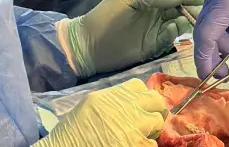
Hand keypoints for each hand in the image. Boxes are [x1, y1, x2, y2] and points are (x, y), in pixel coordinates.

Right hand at [37, 78, 168, 146]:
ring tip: (137, 138)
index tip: (139, 106)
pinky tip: (133, 146)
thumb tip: (128, 101)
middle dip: (153, 111)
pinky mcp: (136, 144)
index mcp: (113, 95)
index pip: (139, 86)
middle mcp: (127, 106)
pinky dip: (145, 145)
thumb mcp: (90, 104)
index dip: (141, 97)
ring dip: (149, 131)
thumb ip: (112, 100)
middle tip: (146, 122)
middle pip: (156, 101)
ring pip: (157, 123)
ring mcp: (134, 126)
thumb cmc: (71, 131)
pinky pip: (152, 144)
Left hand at [60, 0, 205, 76]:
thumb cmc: (105, 15)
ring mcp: (157, 30)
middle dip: (195, 8)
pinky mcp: (154, 46)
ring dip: (189, 21)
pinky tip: (175, 29)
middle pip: (182, 9)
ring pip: (180, 24)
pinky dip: (175, 33)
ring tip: (200, 20)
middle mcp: (158, 14)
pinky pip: (170, 38)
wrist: (87, 44)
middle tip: (211, 10)